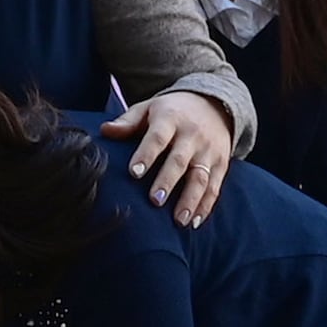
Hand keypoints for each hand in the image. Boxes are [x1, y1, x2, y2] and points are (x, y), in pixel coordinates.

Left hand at [100, 89, 234, 222]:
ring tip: (179, 220)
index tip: (133, 173)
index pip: (157, 138)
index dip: (146, 155)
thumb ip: (128, 122)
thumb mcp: (149, 108)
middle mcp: (192, 136)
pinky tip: (195, 222)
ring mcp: (208, 151)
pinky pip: (214, 187)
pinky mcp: (221, 164)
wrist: (214, 104)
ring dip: (190, 200)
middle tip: (155, 200)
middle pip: (180, 161)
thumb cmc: (171, 111)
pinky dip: (206, 206)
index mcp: (170, 119)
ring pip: (200, 177)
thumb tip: (105, 131)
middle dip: (168, 181)